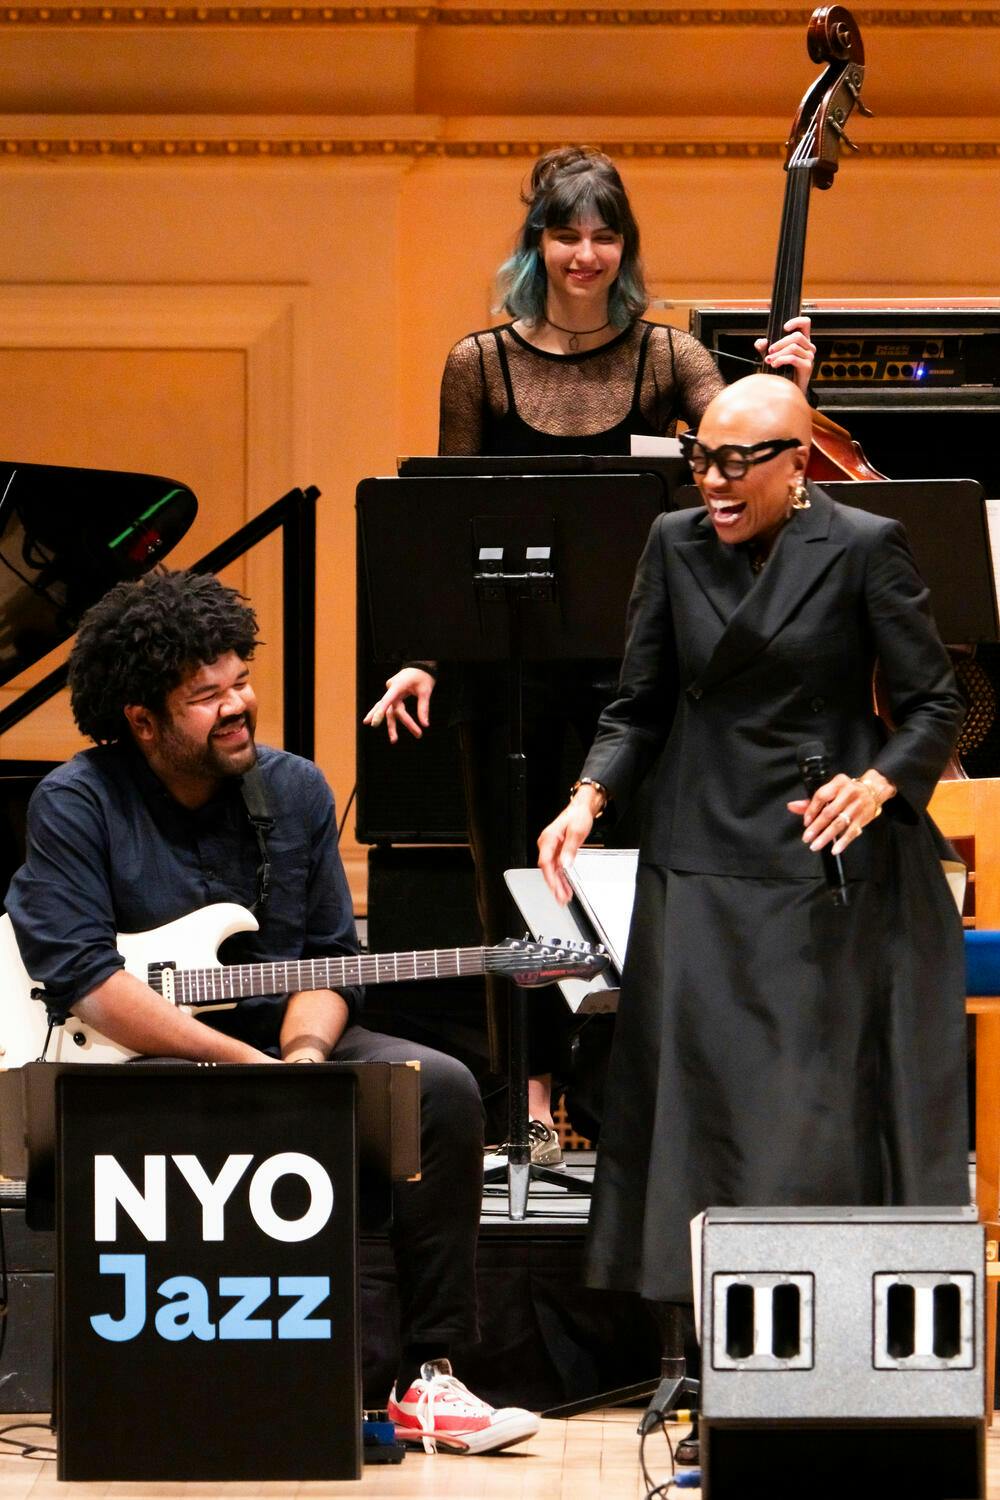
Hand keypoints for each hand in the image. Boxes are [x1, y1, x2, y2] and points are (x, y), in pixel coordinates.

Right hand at [363, 667, 434, 743]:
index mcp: (398, 685)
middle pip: (390, 709)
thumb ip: (423, 708)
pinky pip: (387, 706)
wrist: (421, 665)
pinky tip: (371, 721)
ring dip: (390, 724)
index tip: (375, 723)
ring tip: (393, 740)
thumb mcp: (426, 691)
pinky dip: (382, 714)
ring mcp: (390, 691)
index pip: (388, 701)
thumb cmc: (423, 676)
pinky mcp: (392, 694)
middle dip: (394, 725)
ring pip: (387, 710)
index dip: (380, 713)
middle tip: (400, 739)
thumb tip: (425, 724)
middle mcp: (391, 688)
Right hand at [537, 789, 601, 903]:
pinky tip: (565, 887)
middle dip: (554, 885)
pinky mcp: (558, 851)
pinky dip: (561, 878)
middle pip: (548, 869)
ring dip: (558, 884)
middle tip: (561, 898)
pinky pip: (558, 868)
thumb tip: (565, 864)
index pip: (545, 862)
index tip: (555, 888)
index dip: (550, 877)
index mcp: (548, 838)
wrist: (581, 809)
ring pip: (553, 870)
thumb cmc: (577, 816)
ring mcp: (552, 849)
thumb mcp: (576, 832)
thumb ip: (570, 849)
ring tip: (564, 897)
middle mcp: (547, 844)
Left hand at [755, 315, 815, 394]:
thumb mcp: (772, 355)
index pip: (805, 323)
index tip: (784, 327)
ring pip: (793, 347)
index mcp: (803, 341)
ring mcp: (809, 357)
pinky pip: (793, 358)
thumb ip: (765, 347)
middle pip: (797, 336)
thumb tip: (761, 342)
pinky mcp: (807, 367)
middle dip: (780, 343)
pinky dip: (781, 360)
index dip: (796, 321)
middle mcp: (808, 347)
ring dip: (778, 353)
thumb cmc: (783, 372)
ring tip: (770, 360)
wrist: (788, 390)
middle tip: (770, 351)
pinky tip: (775, 365)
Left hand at [787, 768, 892, 856]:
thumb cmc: (846, 792)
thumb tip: (792, 806)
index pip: (821, 796)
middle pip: (829, 812)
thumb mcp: (831, 791)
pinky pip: (852, 832)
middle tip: (807, 838)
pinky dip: (843, 842)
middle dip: (816, 827)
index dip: (811, 810)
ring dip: (826, 836)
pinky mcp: (863, 818)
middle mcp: (848, 793)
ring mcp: (857, 806)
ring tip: (815, 845)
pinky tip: (835, 850)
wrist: (874, 790)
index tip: (805, 822)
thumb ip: (811, 801)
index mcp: (838, 784)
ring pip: (839, 823)